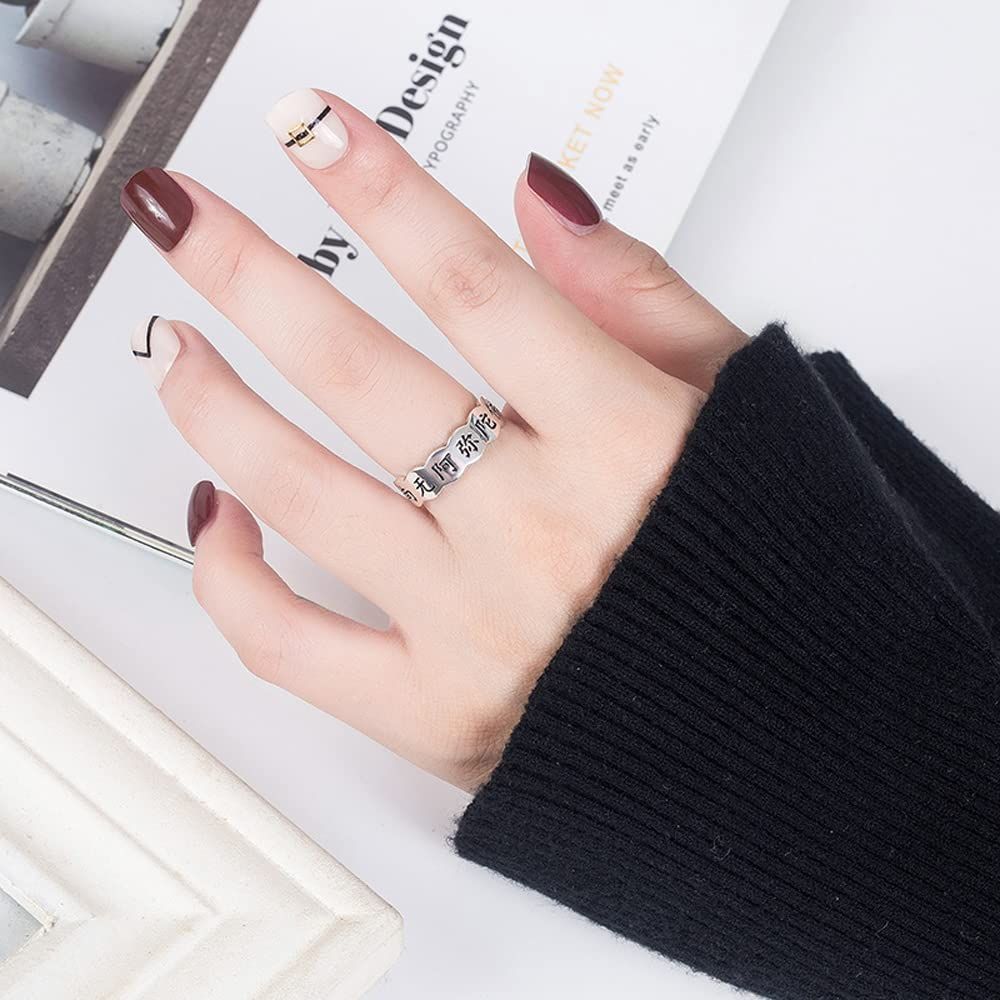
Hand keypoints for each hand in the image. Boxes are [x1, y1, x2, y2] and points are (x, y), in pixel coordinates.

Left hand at [122, 90, 745, 789]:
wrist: (796, 738)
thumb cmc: (772, 567)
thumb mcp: (739, 409)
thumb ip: (639, 298)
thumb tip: (539, 201)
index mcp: (624, 443)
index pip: (471, 284)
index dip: (379, 191)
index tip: (314, 130)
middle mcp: (537, 531)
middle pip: (359, 373)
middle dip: (250, 271)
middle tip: (184, 213)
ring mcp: (475, 629)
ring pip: (300, 493)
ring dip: (215, 404)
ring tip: (179, 344)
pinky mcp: (434, 715)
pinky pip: (289, 644)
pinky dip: (229, 578)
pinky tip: (215, 514)